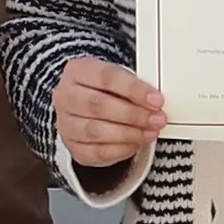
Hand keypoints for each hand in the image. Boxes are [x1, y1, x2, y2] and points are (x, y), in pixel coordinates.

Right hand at [52, 56, 168, 181]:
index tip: (157, 100)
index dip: (134, 90)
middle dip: (133, 114)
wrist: (84, 107)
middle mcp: (66, 96)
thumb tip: (156, 103)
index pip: (107, 77)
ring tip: (151, 132)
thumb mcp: (118, 79)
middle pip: (98, 105)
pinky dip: (121, 149)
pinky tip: (137, 143)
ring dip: (129, 133)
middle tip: (157, 119)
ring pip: (95, 131)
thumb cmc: (106, 90)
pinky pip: (97, 152)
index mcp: (78, 71)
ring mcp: (65, 124)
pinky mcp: (73, 147)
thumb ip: (134, 88)